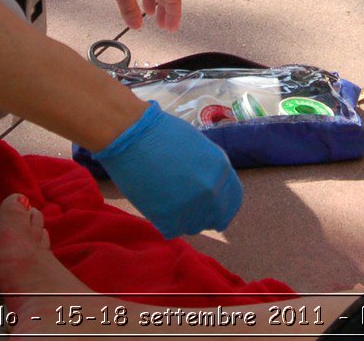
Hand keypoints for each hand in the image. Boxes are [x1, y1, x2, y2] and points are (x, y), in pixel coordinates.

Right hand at [93, 101, 242, 237]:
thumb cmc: (161, 133)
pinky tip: (155, 201)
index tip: (213, 208)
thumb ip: (211, 171)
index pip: (232, 201)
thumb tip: (214, 191)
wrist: (131, 135)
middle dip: (203, 214)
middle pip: (216, 219)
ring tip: (166, 198)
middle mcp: (212, 191)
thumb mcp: (200, 147)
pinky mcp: (168, 219)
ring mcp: (192, 207)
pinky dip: (164, 221)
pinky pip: (172, 230)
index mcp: (222, 169)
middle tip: (185, 205)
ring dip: (183, 218)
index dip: (222, 206)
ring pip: (194, 227)